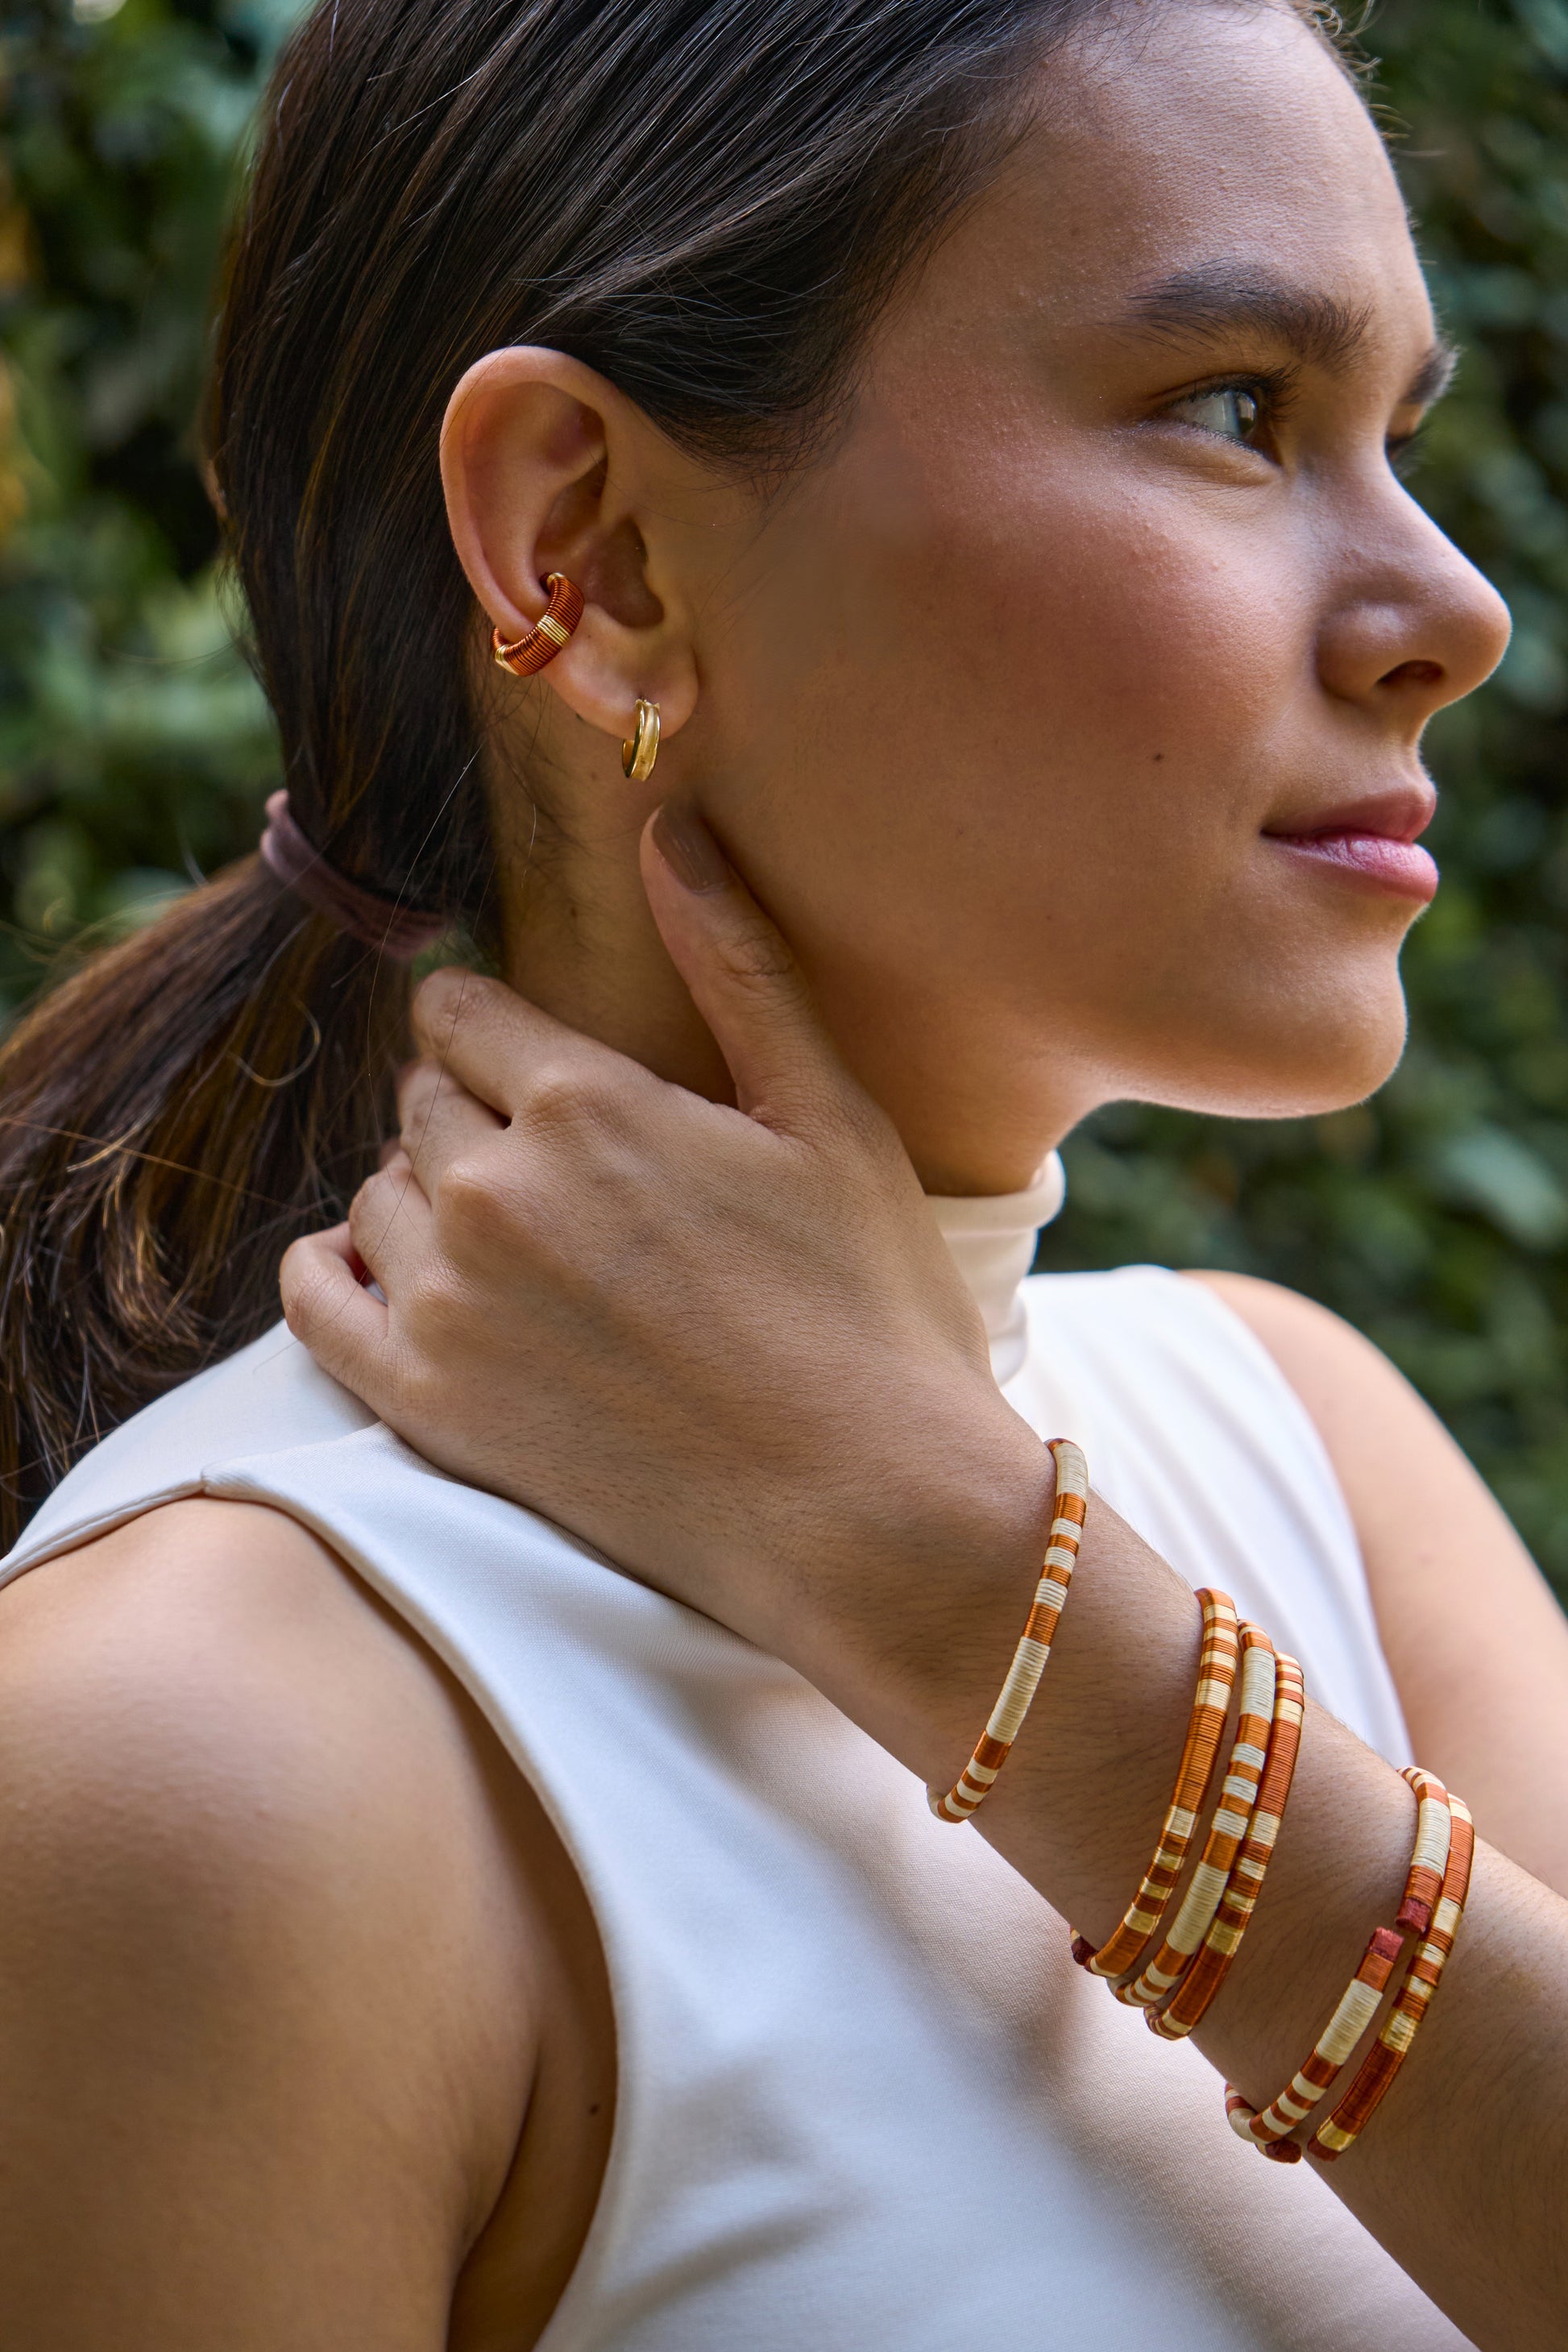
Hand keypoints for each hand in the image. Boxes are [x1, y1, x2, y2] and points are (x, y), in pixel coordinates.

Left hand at [280, 808, 1052, 1661]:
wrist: (867, 1514)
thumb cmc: (870, 1309)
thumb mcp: (830, 1114)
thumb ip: (738, 962)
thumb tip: (670, 825)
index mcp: (585, 1099)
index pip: (460, 1011)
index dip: (496, 1030)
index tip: (537, 1064)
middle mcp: (492, 1187)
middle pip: (418, 1099)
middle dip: (471, 1112)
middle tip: (556, 1169)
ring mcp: (448, 1302)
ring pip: (375, 1194)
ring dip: (423, 1197)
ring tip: (516, 1243)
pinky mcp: (427, 1406)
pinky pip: (315, 1301)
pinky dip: (338, 1274)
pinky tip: (396, 1280)